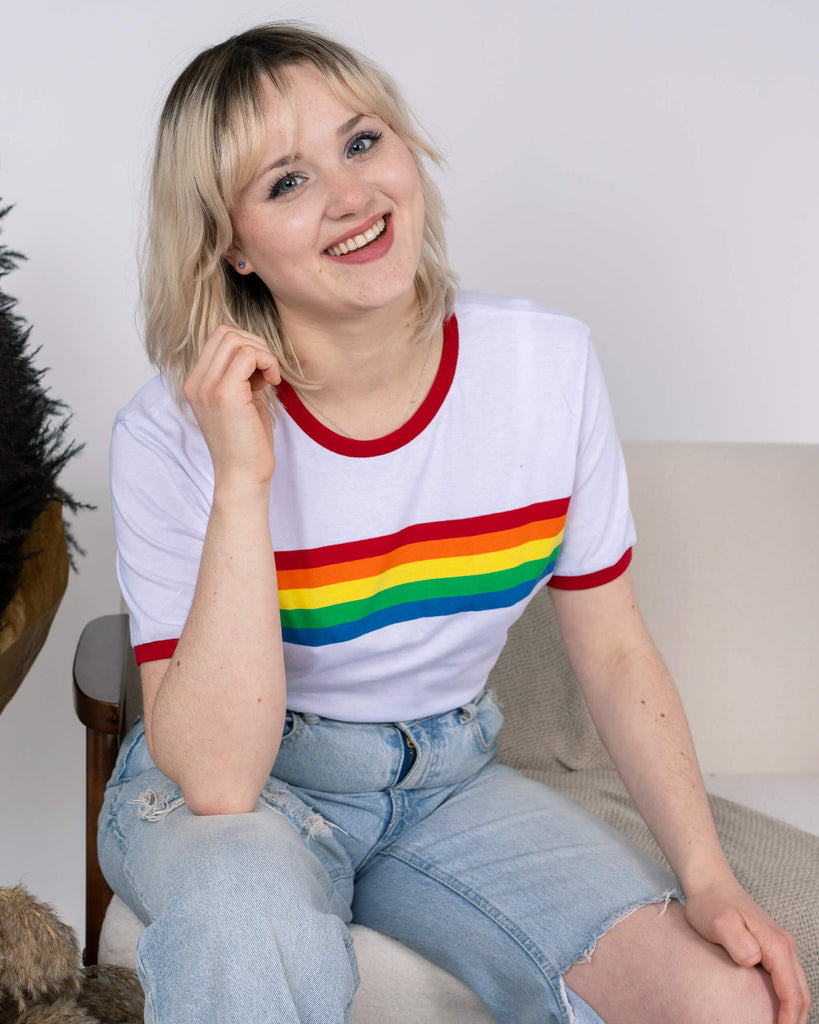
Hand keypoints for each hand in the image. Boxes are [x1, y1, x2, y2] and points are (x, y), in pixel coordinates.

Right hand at [183, 325, 281, 487]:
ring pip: (235, 339)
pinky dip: (267, 361)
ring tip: (270, 378)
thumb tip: (254, 350)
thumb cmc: (247, 443)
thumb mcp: (241, 401)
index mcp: (196, 383)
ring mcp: (208, 387)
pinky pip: (248, 354)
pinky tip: (273, 382)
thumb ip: (241, 375)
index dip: (247, 346)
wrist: (243, 476)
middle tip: (268, 372)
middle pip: (225, 333)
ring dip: (262, 353)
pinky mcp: (225, 393)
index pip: (218, 339)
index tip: (261, 373)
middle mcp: (196, 383)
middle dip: (256, 344)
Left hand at [684, 877, 810, 1023]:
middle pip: (801, 994)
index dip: (789, 1020)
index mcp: (776, 945)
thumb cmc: (710, 903)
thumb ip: (737, 942)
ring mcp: (780, 946)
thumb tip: (754, 961)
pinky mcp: (771, 946)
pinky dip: (786, 999)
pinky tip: (773, 1009)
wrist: (709, 882)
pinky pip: (787, 980)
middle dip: (795, 1020)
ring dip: (793, 1011)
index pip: (792, 993)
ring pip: (797, 988)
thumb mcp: (719, 922)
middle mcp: (784, 946)